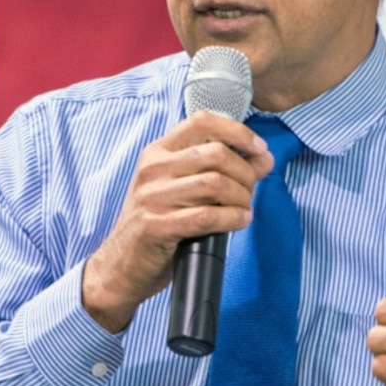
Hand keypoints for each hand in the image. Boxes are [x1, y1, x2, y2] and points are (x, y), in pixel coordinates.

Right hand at [82, 113, 273, 332]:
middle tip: (249, 193)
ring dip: (241, 198)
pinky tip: (238, 222)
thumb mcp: (184, 189)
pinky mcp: (156, 225)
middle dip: (245, 174)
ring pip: (215, 184)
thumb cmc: (157, 224)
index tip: (259, 149)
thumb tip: (264, 159)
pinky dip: (232, 218)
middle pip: (216, 153)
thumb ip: (222, 170)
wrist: (120, 264)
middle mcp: (153, 169)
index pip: (203, 121)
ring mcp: (152, 196)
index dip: (238, 132)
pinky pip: (207, 216)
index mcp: (158, 152)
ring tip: (243, 209)